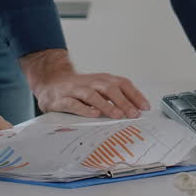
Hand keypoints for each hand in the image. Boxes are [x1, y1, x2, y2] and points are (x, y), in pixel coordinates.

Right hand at [21, 49, 150, 118]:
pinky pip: (74, 103)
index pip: (122, 83)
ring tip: (117, 115)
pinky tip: (93, 115)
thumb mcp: (97, 88)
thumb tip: (135, 109)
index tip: (145, 107)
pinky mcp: (62, 98)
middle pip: (109, 88)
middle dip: (123, 101)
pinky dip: (84, 109)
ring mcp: (76, 89)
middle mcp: (90, 82)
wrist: (50, 82)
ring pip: (93, 95)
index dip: (135, 94)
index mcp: (102, 79)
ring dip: (106, 105)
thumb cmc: (78, 89)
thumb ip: (114, 97)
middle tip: (133, 114)